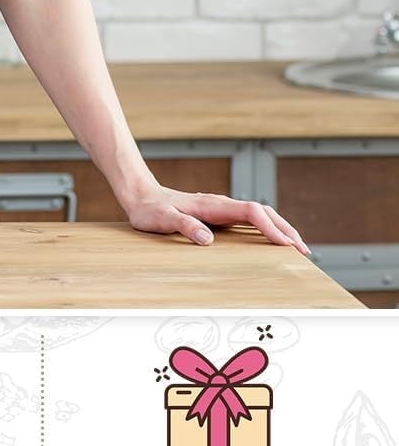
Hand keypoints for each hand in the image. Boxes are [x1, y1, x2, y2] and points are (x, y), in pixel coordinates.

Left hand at [120, 186, 309, 254]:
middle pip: (263, 211)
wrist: (140, 195)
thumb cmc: (149, 210)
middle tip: (304, 250)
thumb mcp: (161, 219)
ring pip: (259, 214)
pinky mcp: (219, 215)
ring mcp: (221, 208)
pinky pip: (250, 220)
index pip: (251, 212)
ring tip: (297, 248)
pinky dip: (267, 228)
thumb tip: (207, 239)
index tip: (285, 244)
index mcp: (212, 205)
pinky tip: (271, 241)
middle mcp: (221, 204)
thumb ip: (183, 226)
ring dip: (280, 228)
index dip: (270, 228)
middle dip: (285, 229)